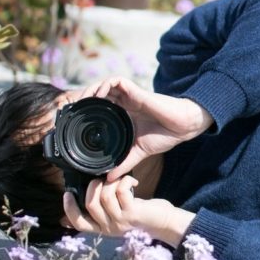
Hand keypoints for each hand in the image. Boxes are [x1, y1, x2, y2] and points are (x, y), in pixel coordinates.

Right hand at [62, 177, 193, 246]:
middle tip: (102, 180)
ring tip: (120, 179)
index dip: (69, 209)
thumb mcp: (117, 214)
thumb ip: (102, 209)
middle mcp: (109, 228)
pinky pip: (121, 191)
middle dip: (93, 186)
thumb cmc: (139, 213)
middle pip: (90, 205)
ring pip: (105, 196)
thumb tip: (82, 196)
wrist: (163, 222)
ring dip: (111, 182)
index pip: (79, 223)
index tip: (67, 194)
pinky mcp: (133, 213)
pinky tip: (132, 181)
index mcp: (102, 228)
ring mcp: (121, 221)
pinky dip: (124, 180)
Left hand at [74, 77, 212, 180]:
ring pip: (105, 84)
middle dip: (86, 98)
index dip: (88, 109)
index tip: (77, 119)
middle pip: (100, 93)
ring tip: (85, 101)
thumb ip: (123, 163)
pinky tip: (101, 96)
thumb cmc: (164, 136)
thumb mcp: (138, 152)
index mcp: (124, 115)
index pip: (102, 107)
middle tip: (76, 110)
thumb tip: (109, 178)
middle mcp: (126, 104)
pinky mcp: (137, 92)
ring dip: (93, 89)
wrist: (182, 128)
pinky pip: (117, 81)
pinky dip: (106, 85)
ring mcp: (130, 97)